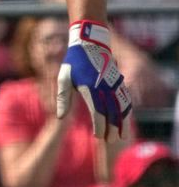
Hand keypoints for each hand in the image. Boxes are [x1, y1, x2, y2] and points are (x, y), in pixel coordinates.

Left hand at [56, 21, 132, 140]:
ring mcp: (114, 84)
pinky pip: (126, 99)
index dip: (99, 126)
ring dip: (123, 123)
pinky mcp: (119, 81)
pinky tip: (126, 120)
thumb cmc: (73, 62)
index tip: (98, 137)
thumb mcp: (64, 78)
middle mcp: (105, 87)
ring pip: (122, 108)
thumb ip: (63, 98)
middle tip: (111, 142)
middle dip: (112, 129)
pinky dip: (127, 111)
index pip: (98, 112)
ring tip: (122, 137)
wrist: (90, 43)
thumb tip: (60, 117)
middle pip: (112, 113)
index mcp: (90, 88)